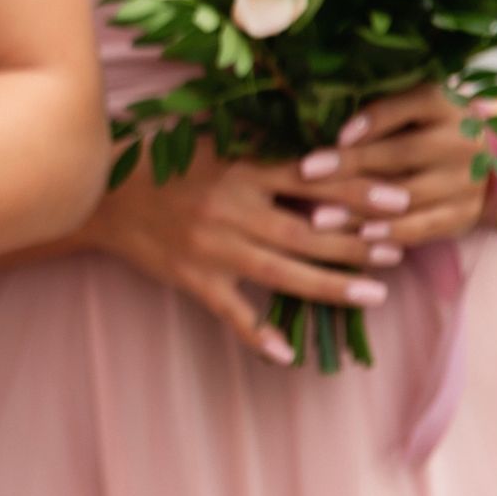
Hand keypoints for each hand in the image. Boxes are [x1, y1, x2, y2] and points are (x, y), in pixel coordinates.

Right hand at [85, 145, 391, 362]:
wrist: (98, 194)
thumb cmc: (159, 161)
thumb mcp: (211, 141)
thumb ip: (260, 143)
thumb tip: (316, 142)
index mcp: (240, 171)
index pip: (312, 179)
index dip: (358, 190)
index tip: (398, 200)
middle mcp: (231, 210)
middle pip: (307, 231)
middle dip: (356, 243)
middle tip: (396, 251)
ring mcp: (212, 248)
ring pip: (282, 272)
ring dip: (331, 285)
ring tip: (374, 294)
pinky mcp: (192, 277)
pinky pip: (230, 310)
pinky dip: (256, 333)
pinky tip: (286, 353)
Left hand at [296, 87, 487, 245]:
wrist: (481, 163)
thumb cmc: (420, 130)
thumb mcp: (406, 112)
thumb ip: (373, 116)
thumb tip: (309, 121)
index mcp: (440, 105)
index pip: (405, 107)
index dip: (370, 122)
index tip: (335, 135)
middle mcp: (458, 141)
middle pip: (402, 153)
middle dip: (351, 164)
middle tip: (306, 172)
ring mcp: (464, 181)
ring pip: (409, 196)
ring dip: (361, 209)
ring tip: (319, 217)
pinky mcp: (461, 214)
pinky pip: (425, 227)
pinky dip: (392, 233)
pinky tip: (360, 238)